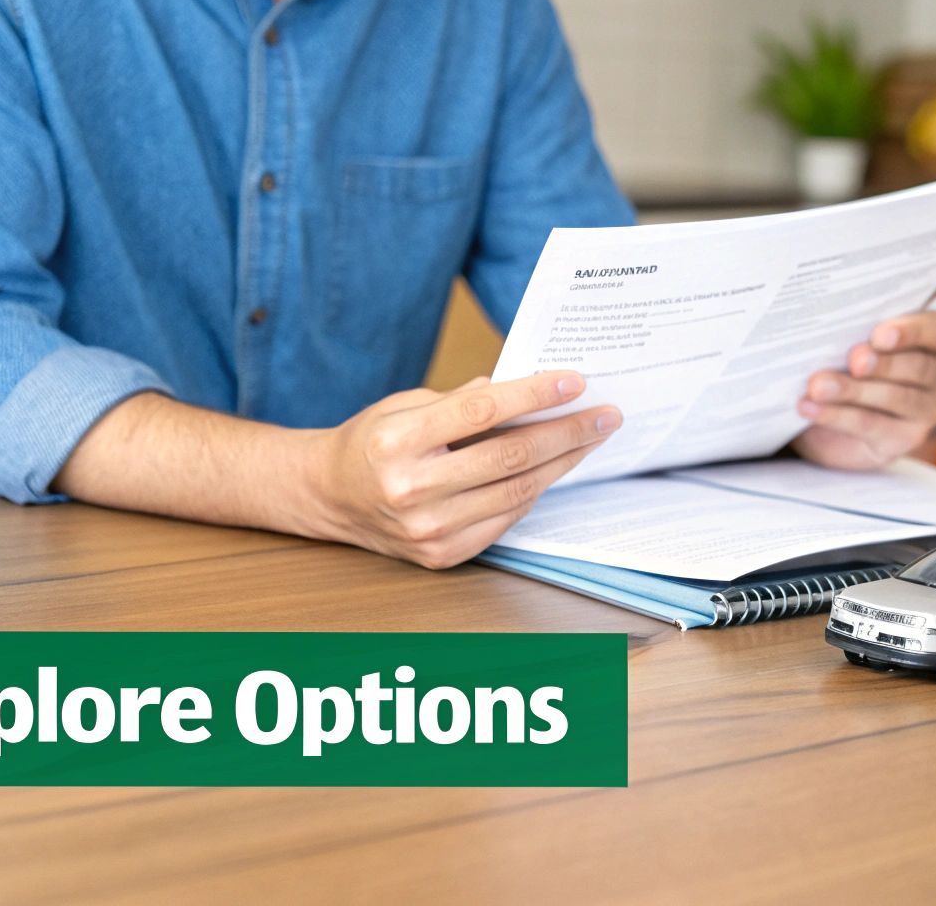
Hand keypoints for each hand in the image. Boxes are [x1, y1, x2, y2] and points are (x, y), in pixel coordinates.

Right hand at [310, 372, 619, 568]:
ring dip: (562, 463)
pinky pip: (504, 520)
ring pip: (516, 491)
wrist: (330, 496)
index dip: (534, 396)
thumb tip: (527, 388)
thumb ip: (463, 400)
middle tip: (604, 415)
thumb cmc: (371, 442)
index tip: (575, 382)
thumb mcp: (405, 405)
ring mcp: (427, 529)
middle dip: (566, 432)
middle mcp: (411, 489)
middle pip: (509, 456)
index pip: (482, 413)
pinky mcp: (441, 554)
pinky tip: (554, 469)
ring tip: (590, 439)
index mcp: (397, 441)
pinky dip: (533, 491)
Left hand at [791, 311, 935, 470]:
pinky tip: (809, 407)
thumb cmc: (850, 366)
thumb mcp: (855, 345)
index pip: (935, 331)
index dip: (910, 331)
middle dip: (882, 363)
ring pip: (894, 398)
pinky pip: (870, 425)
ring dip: (852, 391)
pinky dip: (836, 416)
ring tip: (818, 386)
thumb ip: (854, 336)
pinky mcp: (903, 440)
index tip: (879, 336)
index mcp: (934, 342)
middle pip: (917, 367)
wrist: (834, 421)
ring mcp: (926, 412)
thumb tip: (825, 334)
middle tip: (853, 360)